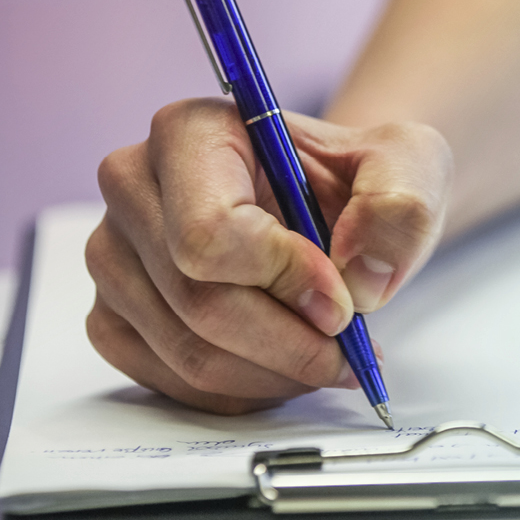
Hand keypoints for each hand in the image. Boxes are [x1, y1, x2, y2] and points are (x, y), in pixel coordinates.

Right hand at [85, 97, 450, 414]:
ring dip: (273, 372)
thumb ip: (400, 208)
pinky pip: (169, 380)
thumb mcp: (406, 166)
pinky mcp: (113, 314)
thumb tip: (360, 279)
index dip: (283, 281)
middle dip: (288, 342)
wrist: (325, 205)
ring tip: (324, 354)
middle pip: (196, 300)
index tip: (342, 302)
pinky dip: (241, 389)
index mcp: (189, 131)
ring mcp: (113, 255)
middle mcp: (133, 186)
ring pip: (186, 351)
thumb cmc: (350, 180)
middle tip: (348, 347)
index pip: (209, 232)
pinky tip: (282, 364)